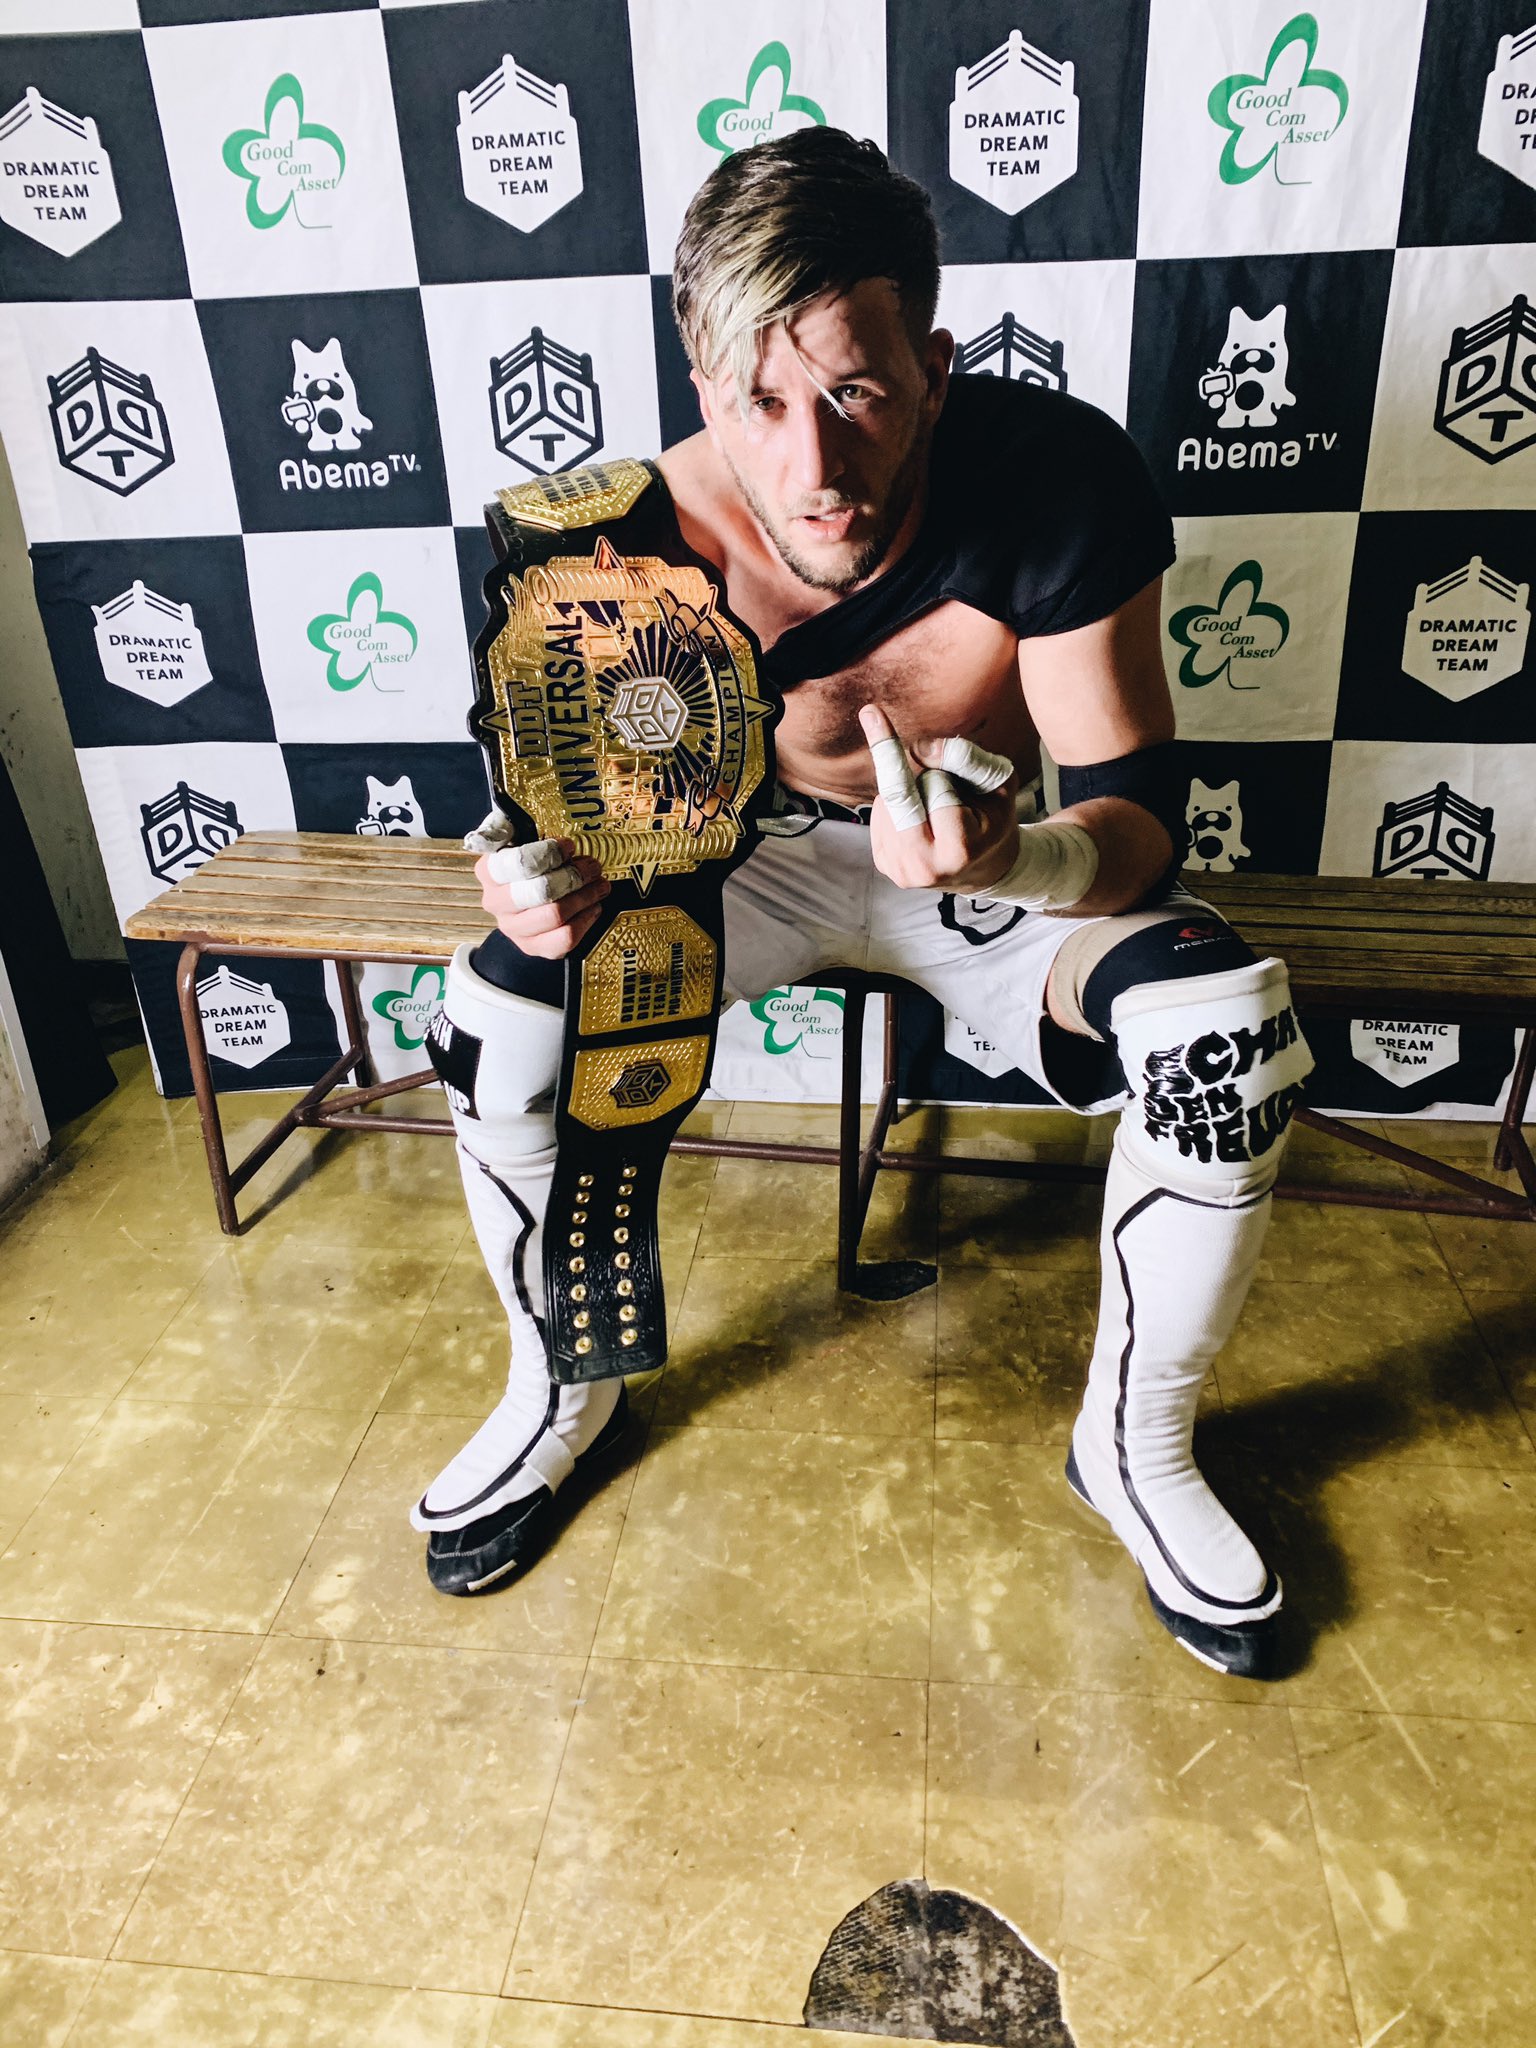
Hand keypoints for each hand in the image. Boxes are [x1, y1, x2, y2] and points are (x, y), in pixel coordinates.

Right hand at [474, 837, 609, 959]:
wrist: (522, 907)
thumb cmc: (527, 867)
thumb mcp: (516, 840)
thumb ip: (510, 825)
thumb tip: (507, 806)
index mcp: (489, 871)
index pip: (516, 863)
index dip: (548, 854)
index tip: (569, 846)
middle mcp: (496, 902)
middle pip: (540, 891)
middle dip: (574, 877)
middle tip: (593, 867)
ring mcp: (514, 928)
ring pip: (555, 915)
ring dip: (584, 897)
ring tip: (599, 884)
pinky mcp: (533, 948)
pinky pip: (564, 939)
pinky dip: (585, 921)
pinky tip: (593, 907)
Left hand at [859, 704, 1020, 891]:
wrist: (985, 866)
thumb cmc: (995, 817)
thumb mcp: (998, 782)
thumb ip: (967, 758)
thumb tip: (918, 748)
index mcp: (959, 850)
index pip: (936, 785)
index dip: (947, 773)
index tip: (870, 711)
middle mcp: (923, 867)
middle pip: (900, 796)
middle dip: (916, 778)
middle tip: (896, 737)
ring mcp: (899, 871)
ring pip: (887, 802)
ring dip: (910, 792)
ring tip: (938, 812)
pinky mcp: (884, 864)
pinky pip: (879, 814)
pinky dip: (898, 806)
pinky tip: (921, 820)